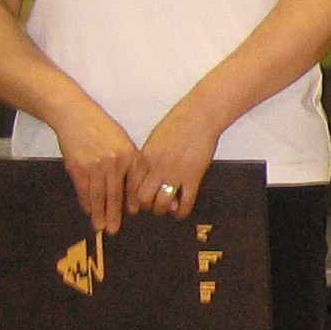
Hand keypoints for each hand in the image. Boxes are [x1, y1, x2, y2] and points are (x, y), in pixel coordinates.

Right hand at [51, 101, 140, 234]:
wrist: (75, 116)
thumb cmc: (102, 129)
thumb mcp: (123, 142)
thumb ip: (131, 164)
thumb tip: (135, 190)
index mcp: (130, 155)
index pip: (134, 183)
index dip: (133, 200)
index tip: (134, 213)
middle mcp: (115, 162)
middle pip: (116, 194)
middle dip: (114, 214)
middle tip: (114, 230)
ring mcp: (95, 166)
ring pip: (98, 195)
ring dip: (99, 213)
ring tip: (100, 226)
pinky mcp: (78, 168)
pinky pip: (83, 190)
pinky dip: (86, 202)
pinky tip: (88, 211)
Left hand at [128, 105, 222, 220]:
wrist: (199, 117)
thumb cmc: (178, 124)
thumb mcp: (154, 140)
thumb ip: (148, 159)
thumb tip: (147, 176)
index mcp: (144, 158)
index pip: (131, 186)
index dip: (131, 198)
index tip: (135, 203)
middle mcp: (156, 168)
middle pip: (142, 199)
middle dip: (145, 206)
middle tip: (151, 205)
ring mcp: (174, 174)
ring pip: (161, 204)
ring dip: (161, 210)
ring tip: (166, 208)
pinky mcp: (193, 178)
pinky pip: (185, 202)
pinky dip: (181, 212)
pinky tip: (180, 212)